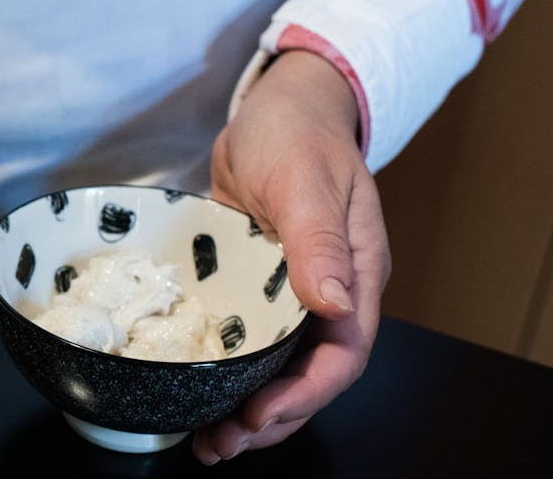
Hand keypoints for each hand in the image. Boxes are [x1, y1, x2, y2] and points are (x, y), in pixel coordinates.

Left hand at [197, 50, 391, 463]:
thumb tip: (333, 301)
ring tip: (207, 441)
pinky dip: (226, 376)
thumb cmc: (298, 134)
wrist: (275, 109)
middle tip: (221, 444)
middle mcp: (328, 295)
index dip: (305, 394)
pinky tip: (195, 396)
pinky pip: (246, 346)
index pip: (343, 354)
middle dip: (271, 418)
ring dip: (246, 409)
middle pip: (310, 376)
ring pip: (277, 369)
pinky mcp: (256, 292)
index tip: (260, 415)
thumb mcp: (305, 181)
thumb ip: (318, 241)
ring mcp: (291, 296)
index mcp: (356, 275)